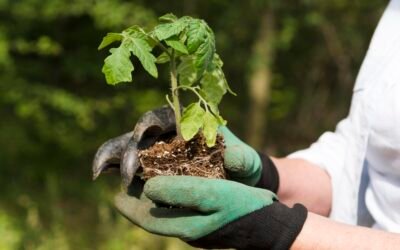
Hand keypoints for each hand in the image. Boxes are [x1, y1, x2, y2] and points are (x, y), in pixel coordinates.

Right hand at [93, 106, 278, 189]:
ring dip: (112, 157)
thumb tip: (232, 156)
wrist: (235, 183)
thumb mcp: (247, 162)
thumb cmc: (240, 166)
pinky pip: (127, 165)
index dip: (150, 121)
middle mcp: (166, 134)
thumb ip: (243, 159)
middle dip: (130, 149)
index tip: (144, 132)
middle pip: (140, 135)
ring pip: (127, 147)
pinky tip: (100, 175)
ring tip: (99, 170)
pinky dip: (112, 167)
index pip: (163, 116)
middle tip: (128, 172)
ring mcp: (155, 151)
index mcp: (186, 123)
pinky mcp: (148, 168)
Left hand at [115, 175, 306, 249]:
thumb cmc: (243, 208)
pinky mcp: (208, 222)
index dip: (129, 207)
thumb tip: (149, 188)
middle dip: (139, 201)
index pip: (147, 219)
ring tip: (146, 181)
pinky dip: (172, 196)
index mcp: (184, 226)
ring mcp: (198, 227)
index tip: (115, 196)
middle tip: (128, 184)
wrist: (270, 224)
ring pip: (167, 212)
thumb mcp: (213, 196)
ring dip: (154, 198)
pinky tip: (175, 185)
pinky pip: (182, 209)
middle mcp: (187, 230)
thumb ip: (180, 191)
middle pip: (154, 216)